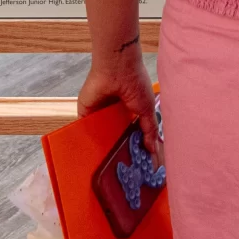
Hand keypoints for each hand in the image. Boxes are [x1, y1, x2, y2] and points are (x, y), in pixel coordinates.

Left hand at [77, 41, 162, 162]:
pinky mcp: (85, 113)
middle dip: (119, 150)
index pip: (131, 133)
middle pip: (115, 136)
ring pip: (101, 135)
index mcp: (129, 110)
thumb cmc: (135, 83)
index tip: (137, 163)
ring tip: (108, 168)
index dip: (134, 146)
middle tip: (123, 171)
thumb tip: (153, 149)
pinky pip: (85, 130)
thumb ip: (149, 129)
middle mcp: (114, 113)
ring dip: (104, 147)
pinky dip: (88, 140)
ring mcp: (99, 114)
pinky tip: (91, 154)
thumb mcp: (147, 109)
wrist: (117, 68)